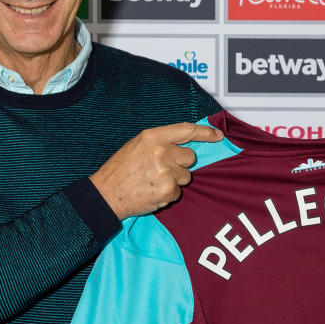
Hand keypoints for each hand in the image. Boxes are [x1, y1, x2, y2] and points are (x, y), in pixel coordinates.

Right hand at [91, 123, 223, 219]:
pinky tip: (152, 191)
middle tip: (160, 169)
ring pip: (186, 176)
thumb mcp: (137, 145)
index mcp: (153, 136)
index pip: (187, 130)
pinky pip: (179, 191)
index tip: (218, 135)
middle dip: (181, 164)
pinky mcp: (168, 190)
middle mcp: (161, 151)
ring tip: (153, 181)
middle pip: (190, 157)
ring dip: (174, 180)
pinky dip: (168, 193)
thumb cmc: (121, 169)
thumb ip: (161, 141)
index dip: (205, 133)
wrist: (107, 193)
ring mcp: (166, 171)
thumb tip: (186, 144)